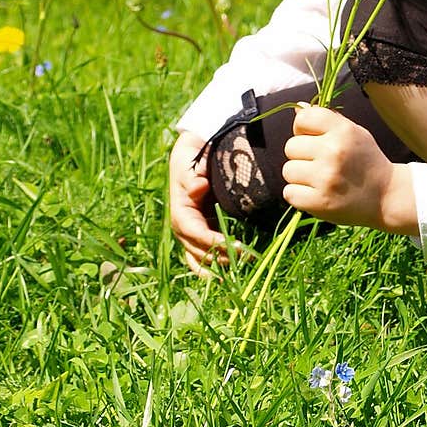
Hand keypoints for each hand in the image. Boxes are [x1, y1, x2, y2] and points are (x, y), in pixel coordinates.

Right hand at [169, 130, 236, 277]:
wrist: (191, 154)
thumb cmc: (191, 158)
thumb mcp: (189, 162)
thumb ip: (192, 176)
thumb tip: (198, 188)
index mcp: (180, 212)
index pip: (194, 232)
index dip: (211, 241)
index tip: (232, 245)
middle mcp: (183, 227)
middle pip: (198, 250)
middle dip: (220, 256)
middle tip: (246, 257)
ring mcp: (190, 233)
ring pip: (200, 259)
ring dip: (218, 266)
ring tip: (242, 268)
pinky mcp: (200, 234)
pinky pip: (202, 257)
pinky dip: (214, 267)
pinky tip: (230, 273)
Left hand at [282, 106, 416, 233]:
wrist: (386, 196)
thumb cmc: (366, 160)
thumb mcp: (354, 132)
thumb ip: (326, 119)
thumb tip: (298, 109)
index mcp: (343, 130)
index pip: (303, 118)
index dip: (302, 128)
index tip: (312, 138)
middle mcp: (333, 151)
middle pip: (290, 146)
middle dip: (301, 154)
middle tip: (319, 163)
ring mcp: (326, 178)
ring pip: (288, 171)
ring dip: (299, 176)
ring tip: (319, 179)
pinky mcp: (319, 202)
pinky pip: (289, 193)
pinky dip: (299, 195)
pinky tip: (316, 193)